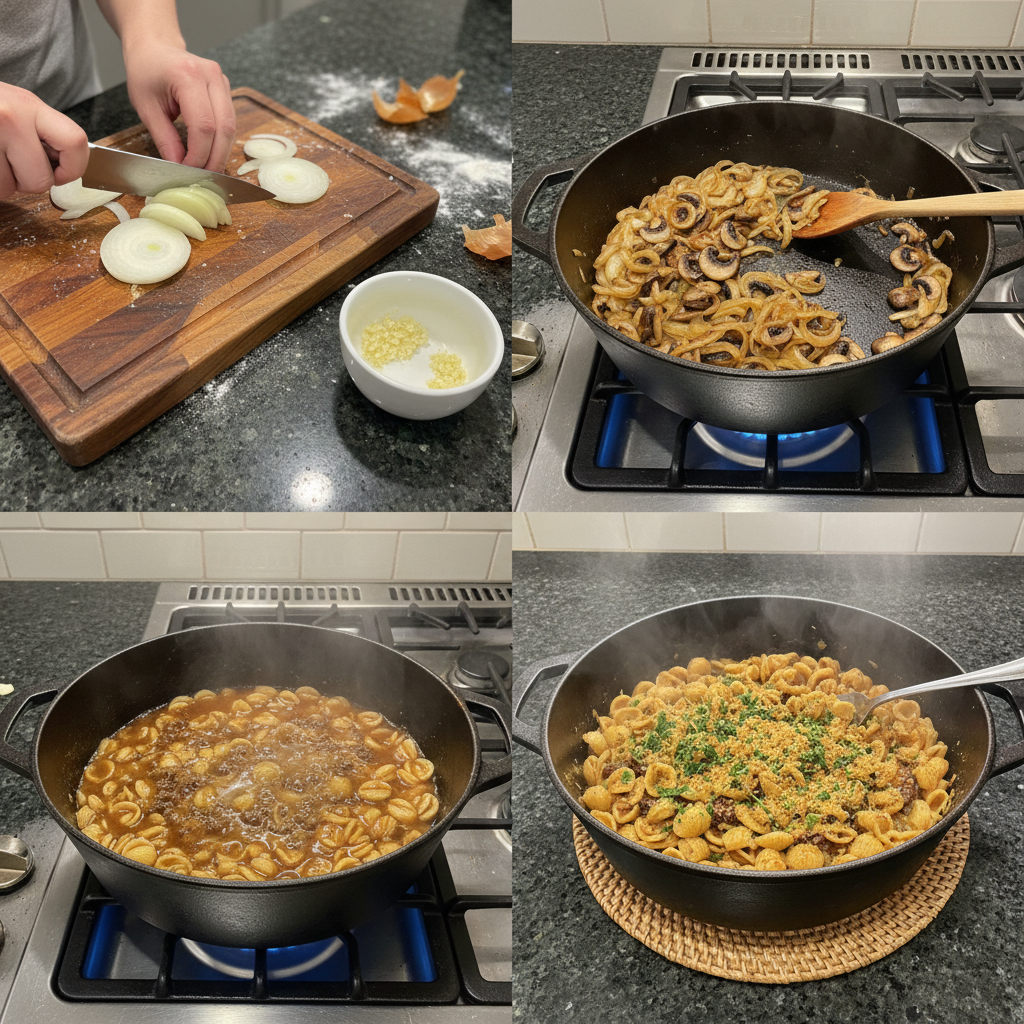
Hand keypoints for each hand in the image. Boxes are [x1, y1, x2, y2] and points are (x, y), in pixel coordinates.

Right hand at [0, 83, 88, 199]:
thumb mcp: (15, 107)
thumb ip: (41, 133)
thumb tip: (65, 169)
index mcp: (28, 106)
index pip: (75, 142)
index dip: (73, 167)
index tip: (60, 172)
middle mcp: (9, 118)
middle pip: (40, 180)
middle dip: (27, 181)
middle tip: (10, 162)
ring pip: (8, 190)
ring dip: (1, 182)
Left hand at [123, 41, 234, 171]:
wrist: (155, 46)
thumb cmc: (145, 70)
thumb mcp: (146, 107)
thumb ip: (164, 138)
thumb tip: (178, 166)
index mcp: (187, 75)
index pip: (203, 126)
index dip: (199, 154)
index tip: (187, 170)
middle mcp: (211, 76)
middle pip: (224, 129)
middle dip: (215, 158)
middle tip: (202, 178)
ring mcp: (222, 81)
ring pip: (231, 128)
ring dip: (220, 152)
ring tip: (206, 168)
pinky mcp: (226, 89)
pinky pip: (230, 122)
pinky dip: (221, 142)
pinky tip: (210, 152)